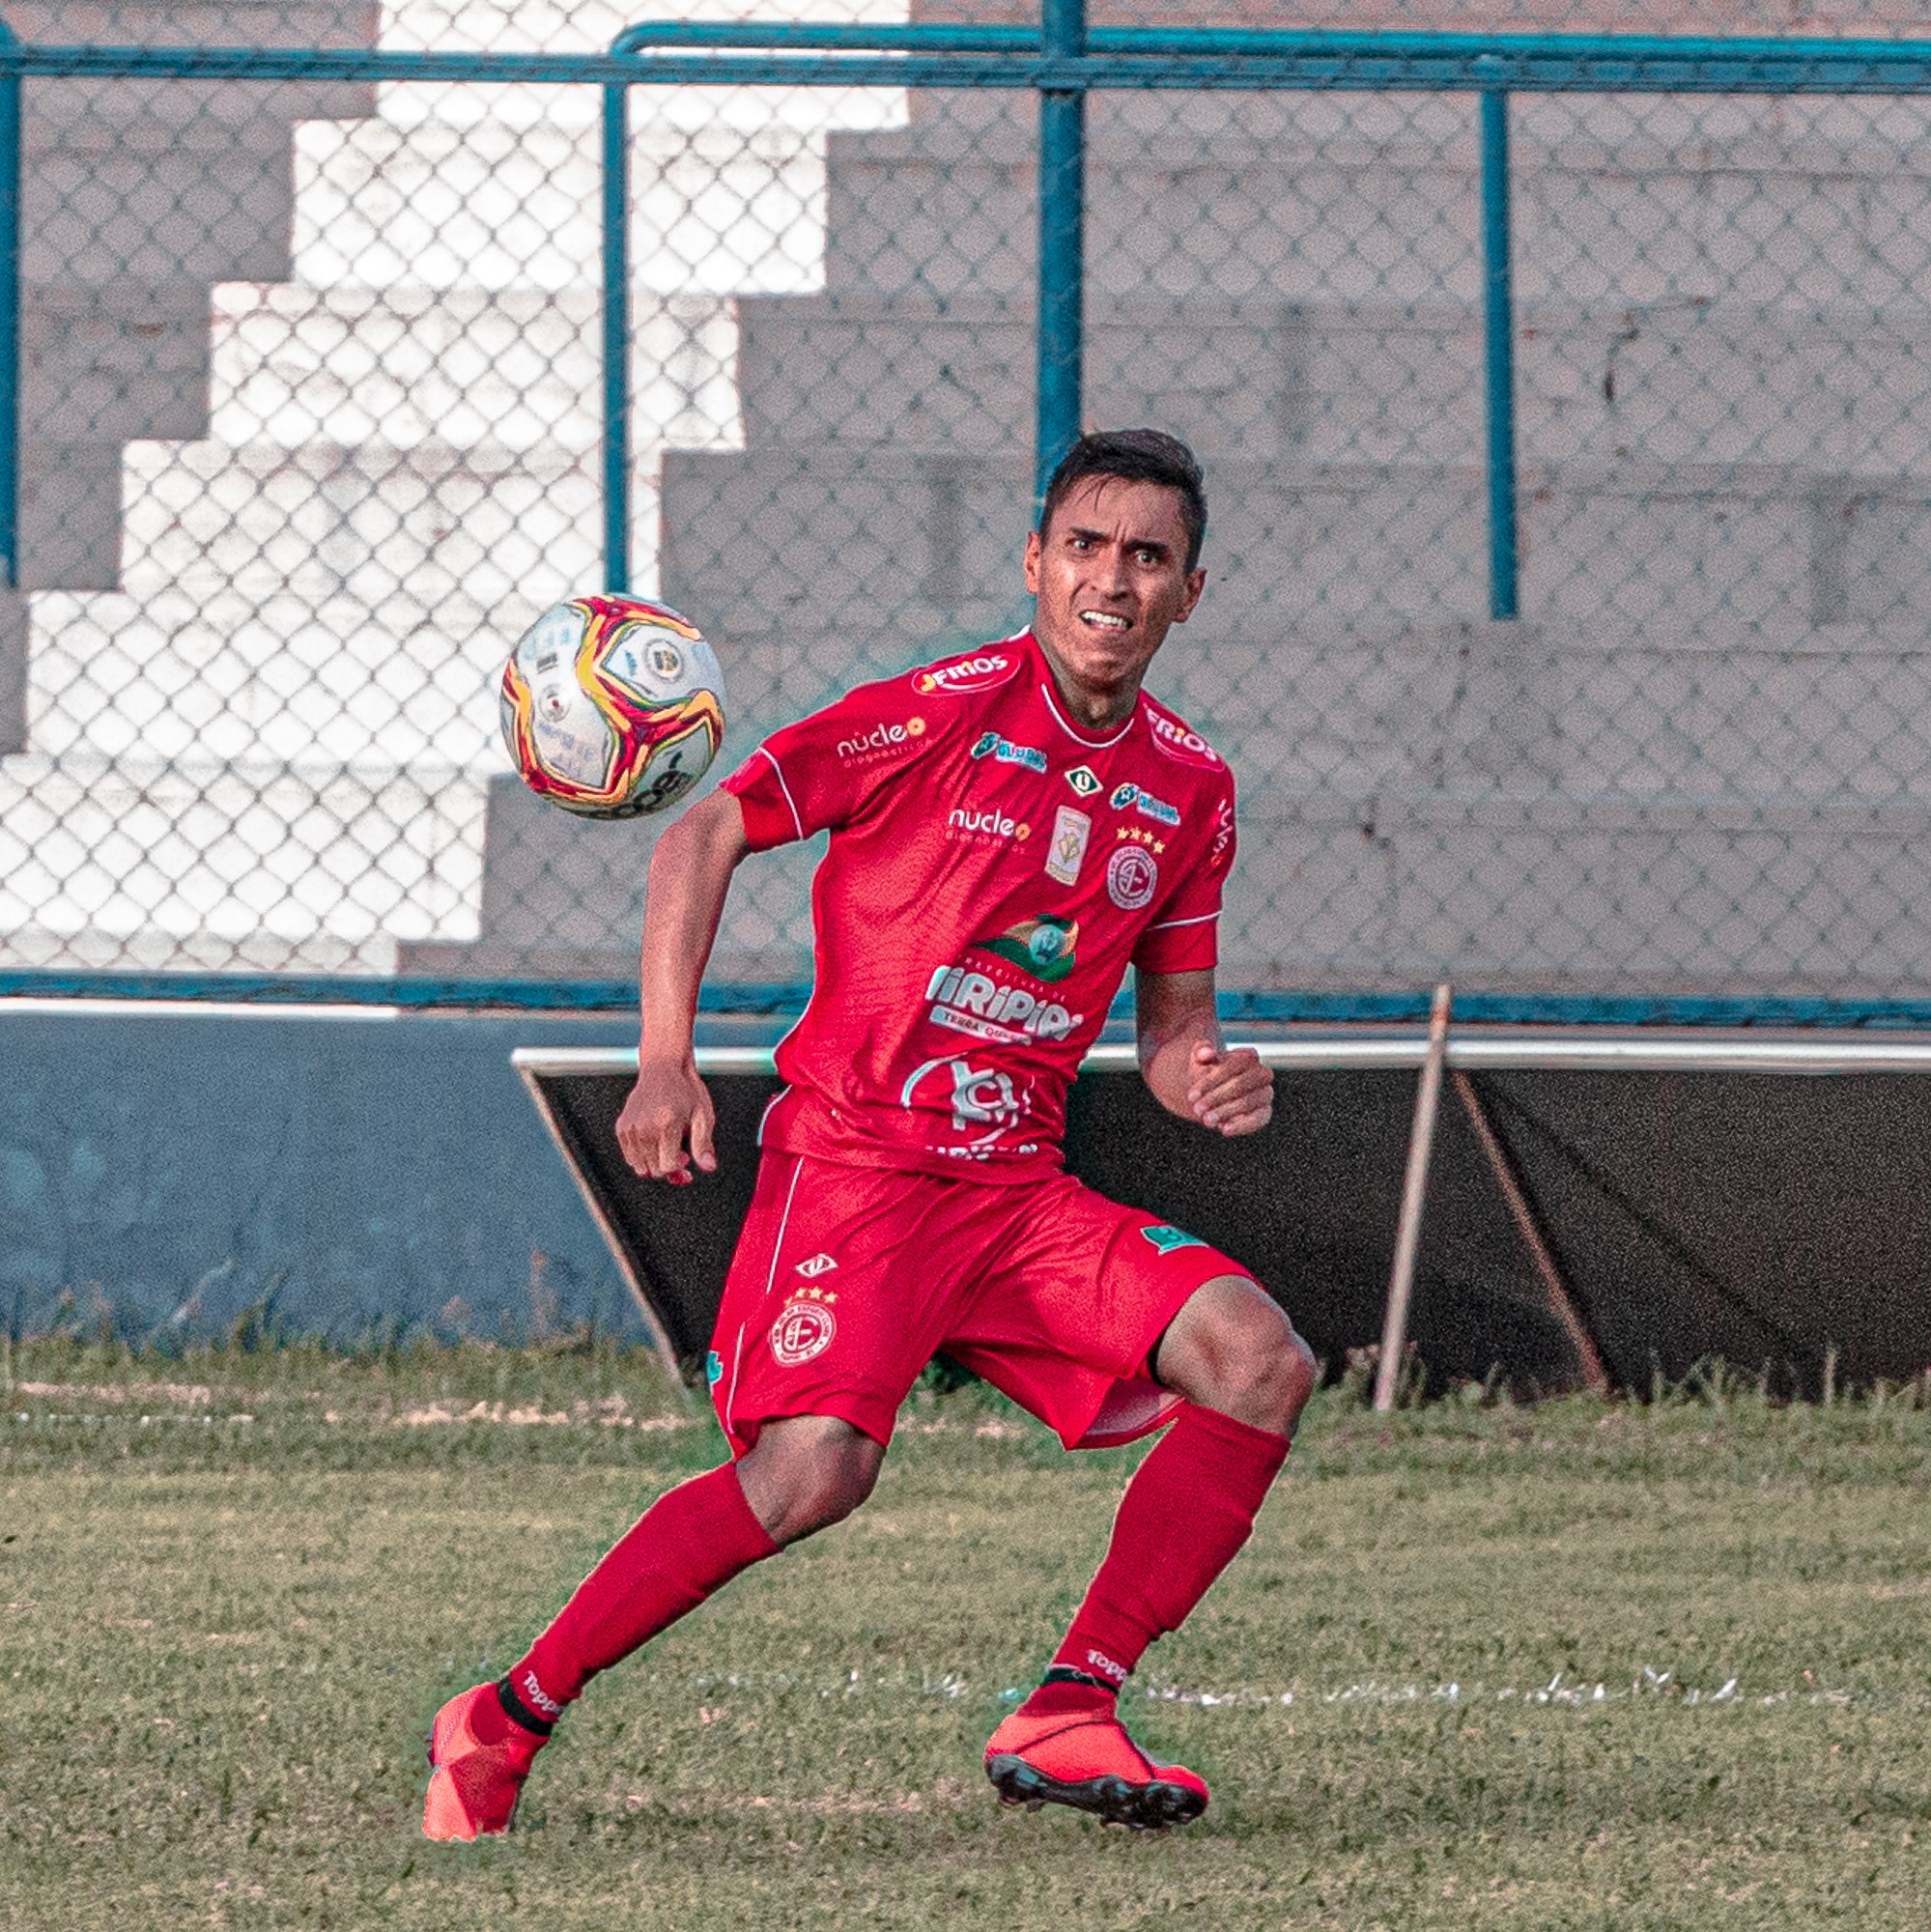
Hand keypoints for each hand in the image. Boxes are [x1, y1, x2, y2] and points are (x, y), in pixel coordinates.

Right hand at [615, 1055, 717, 1184]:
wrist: (663, 1069)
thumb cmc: (685, 1091)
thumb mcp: (703, 1115)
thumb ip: (704, 1144)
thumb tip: (709, 1167)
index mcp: (666, 1124)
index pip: (667, 1166)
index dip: (679, 1167)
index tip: (686, 1157)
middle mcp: (644, 1127)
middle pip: (653, 1170)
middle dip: (668, 1167)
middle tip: (679, 1153)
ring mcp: (630, 1128)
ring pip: (640, 1167)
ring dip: (655, 1164)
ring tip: (666, 1147)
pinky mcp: (622, 1128)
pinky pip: (630, 1157)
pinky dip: (642, 1156)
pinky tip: (655, 1143)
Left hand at [1185, 1040, 1271, 1136]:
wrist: (1211, 1092)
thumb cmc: (1206, 1071)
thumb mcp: (1198, 1059)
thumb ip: (1200, 1051)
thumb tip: (1207, 1052)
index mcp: (1248, 1057)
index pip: (1232, 1066)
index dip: (1210, 1081)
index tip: (1191, 1096)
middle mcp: (1262, 1074)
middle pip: (1241, 1084)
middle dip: (1217, 1097)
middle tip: (1196, 1109)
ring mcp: (1265, 1094)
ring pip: (1250, 1102)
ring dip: (1226, 1111)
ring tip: (1206, 1120)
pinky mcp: (1264, 1113)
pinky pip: (1258, 1119)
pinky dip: (1242, 1125)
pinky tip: (1224, 1130)